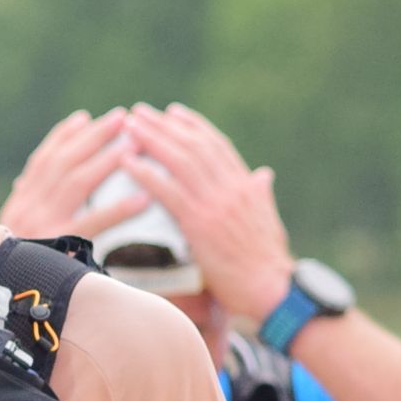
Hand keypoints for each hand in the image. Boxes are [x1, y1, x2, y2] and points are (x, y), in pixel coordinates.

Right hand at [0, 108, 149, 240]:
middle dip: (93, 136)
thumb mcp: (12, 233)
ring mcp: (40, 226)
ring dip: (107, 159)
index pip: (42, 160)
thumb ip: (27, 208)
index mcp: (19, 202)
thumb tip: (29, 184)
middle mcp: (26, 208)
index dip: (63, 137)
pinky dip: (118, 209)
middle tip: (122, 118)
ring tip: (135, 144)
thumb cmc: (9, 267)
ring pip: (77, 183)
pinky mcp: (56, 249)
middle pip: (63, 162)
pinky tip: (143, 199)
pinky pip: (93, 224)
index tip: (85, 118)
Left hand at [123, 104, 293, 324]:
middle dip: (164, 125)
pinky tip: (126, 162)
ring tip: (129, 126)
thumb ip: (260, 194)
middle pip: (194, 145)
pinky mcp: (200, 223)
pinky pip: (168, 191)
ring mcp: (216, 203)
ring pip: (180, 160)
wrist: (273, 289)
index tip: (174, 112)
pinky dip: (146, 173)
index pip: (217, 145)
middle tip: (140, 112)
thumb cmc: (268, 262)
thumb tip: (263, 174)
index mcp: (246, 185)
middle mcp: (232, 187)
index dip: (194, 126)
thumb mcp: (268, 220)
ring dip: (152, 139)